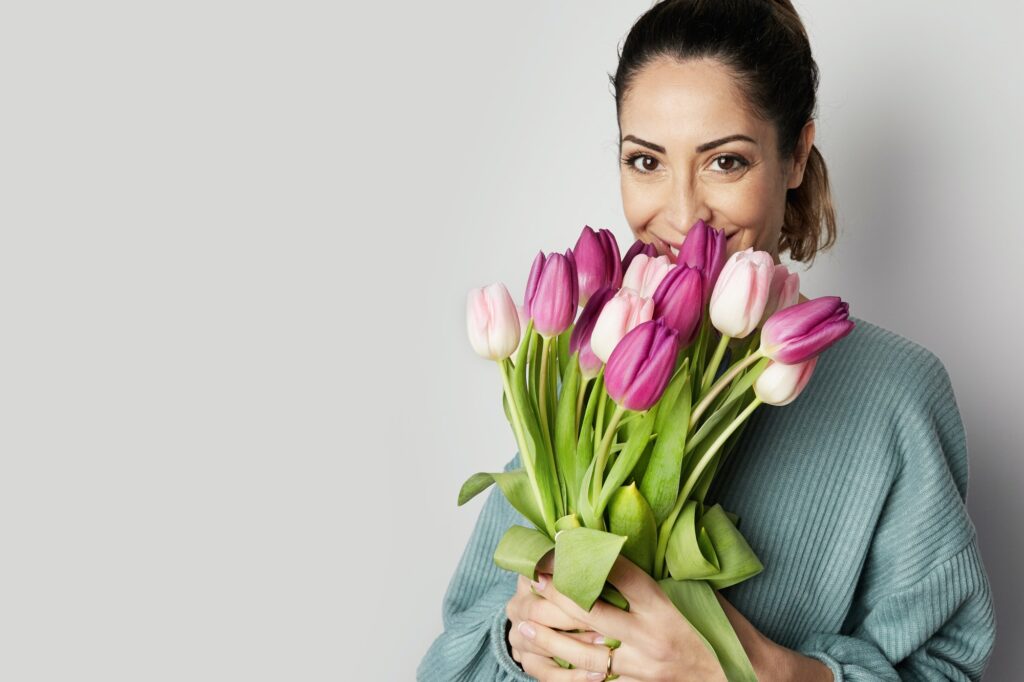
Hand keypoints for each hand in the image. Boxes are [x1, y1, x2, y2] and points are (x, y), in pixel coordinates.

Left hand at [514, 551, 728, 681]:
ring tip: (524, 628)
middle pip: (591, 612)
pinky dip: (570, 675)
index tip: (563, 542)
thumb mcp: (698, 594)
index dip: (589, 557)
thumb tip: (624, 553)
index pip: (620, 575)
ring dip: (550, 640)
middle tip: (532, 582)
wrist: (744, 679)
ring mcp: (643, 669)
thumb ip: (660, 579)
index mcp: (664, 607)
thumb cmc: (724, 630)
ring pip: (585, 655)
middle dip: (557, 595)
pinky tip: (548, 666)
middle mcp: (650, 638)